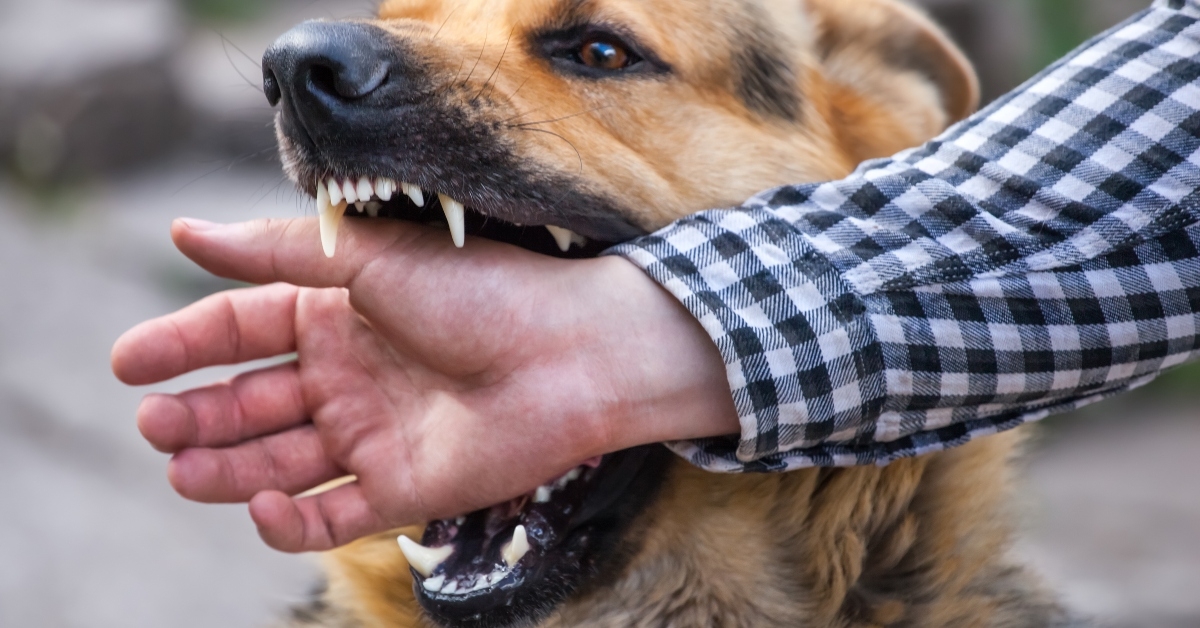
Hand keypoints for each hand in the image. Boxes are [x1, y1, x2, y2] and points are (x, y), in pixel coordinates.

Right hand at [111, 218, 736, 552]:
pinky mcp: (403, 488)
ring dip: (226, 467)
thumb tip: (182, 232)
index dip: (182, 345)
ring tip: (180, 467)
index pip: (241, 329)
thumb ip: (276, 254)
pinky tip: (261, 505)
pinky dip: (291, 520)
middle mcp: (348, 375)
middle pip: (250, 401)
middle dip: (197, 413)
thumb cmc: (482, 290)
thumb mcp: (370, 257)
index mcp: (337, 313)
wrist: (574, 352)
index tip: (126, 363)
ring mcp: (373, 434)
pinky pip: (332, 514)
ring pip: (278, 459)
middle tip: (154, 424)